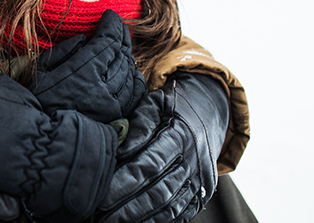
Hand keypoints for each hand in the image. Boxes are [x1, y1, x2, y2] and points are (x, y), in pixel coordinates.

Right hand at [30, 10, 146, 122]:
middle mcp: (101, 87)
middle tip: (116, 26)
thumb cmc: (36, 102)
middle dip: (120, 36)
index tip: (110, 15)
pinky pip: (135, 92)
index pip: (108, 41)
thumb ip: (64, 51)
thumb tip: (84, 39)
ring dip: (127, 54)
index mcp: (82, 72)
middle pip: (121, 53)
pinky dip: (135, 78)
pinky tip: (130, 70)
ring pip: (129, 70)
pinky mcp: (115, 116)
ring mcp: (111, 103)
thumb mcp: (41, 70)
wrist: (41, 140)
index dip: (112, 24)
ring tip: (120, 45)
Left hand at [94, 72, 228, 222]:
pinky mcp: (204, 193)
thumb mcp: (156, 102)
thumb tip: (121, 150)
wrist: (212, 110)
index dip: (125, 183)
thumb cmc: (174, 105)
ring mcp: (202, 180)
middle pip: (159, 192)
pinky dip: (159, 222)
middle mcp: (196, 160)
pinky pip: (182, 214)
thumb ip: (139, 125)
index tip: (101, 197)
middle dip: (128, 209)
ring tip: (113, 222)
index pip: (149, 165)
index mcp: (182, 135)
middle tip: (101, 217)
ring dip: (141, 219)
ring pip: (170, 208)